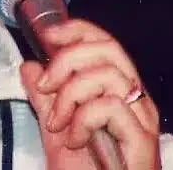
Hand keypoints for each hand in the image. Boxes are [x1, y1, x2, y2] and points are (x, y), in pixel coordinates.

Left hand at [19, 19, 160, 169]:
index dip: (77, 30)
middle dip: (68, 60)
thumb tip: (29, 66)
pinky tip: (75, 139)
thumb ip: (45, 98)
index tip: (48, 36)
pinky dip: (84, 118)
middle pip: (109, 50)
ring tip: (57, 123)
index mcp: (119, 92)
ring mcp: (143, 121)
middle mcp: (137, 101)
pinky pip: (111, 106)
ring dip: (71, 94)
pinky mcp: (143, 142)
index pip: (105, 42)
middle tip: (44, 87)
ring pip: (109, 75)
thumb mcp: (57, 131)